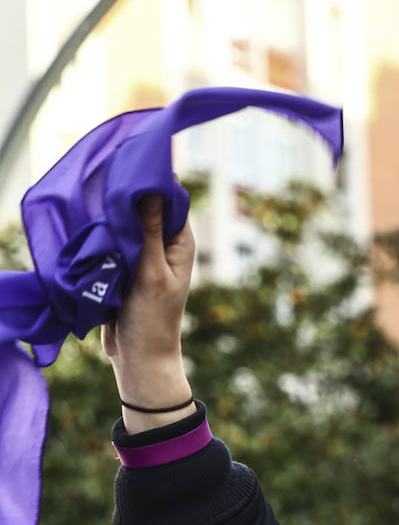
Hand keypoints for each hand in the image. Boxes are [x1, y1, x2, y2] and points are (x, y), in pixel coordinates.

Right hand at [102, 195, 195, 430]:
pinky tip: (91, 224)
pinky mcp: (125, 266)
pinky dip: (105, 234)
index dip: (154, 182)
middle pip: (147, 209)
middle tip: (107, 182)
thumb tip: (152, 189)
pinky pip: (115, 241)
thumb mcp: (150, 272)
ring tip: (97, 202)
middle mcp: (164, 246)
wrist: (138, 357)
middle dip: (129, 197)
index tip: (132, 166)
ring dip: (114, 217)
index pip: (171, 201)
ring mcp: (144, 256)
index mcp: (180, 244)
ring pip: (128, 224)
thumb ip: (149, 231)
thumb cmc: (152, 318)